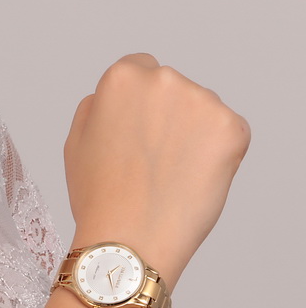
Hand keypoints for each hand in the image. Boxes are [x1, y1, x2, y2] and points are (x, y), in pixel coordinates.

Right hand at [64, 53, 249, 289]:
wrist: (130, 238)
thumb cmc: (99, 196)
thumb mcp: (75, 139)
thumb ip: (96, 106)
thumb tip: (115, 99)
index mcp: (121, 77)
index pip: (138, 68)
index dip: (137, 102)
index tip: (137, 128)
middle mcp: (163, 80)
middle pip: (172, 88)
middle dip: (166, 115)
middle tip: (152, 157)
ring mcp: (202, 102)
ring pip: (201, 110)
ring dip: (192, 133)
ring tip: (172, 173)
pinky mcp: (232, 129)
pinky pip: (228, 133)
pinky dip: (217, 153)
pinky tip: (193, 178)